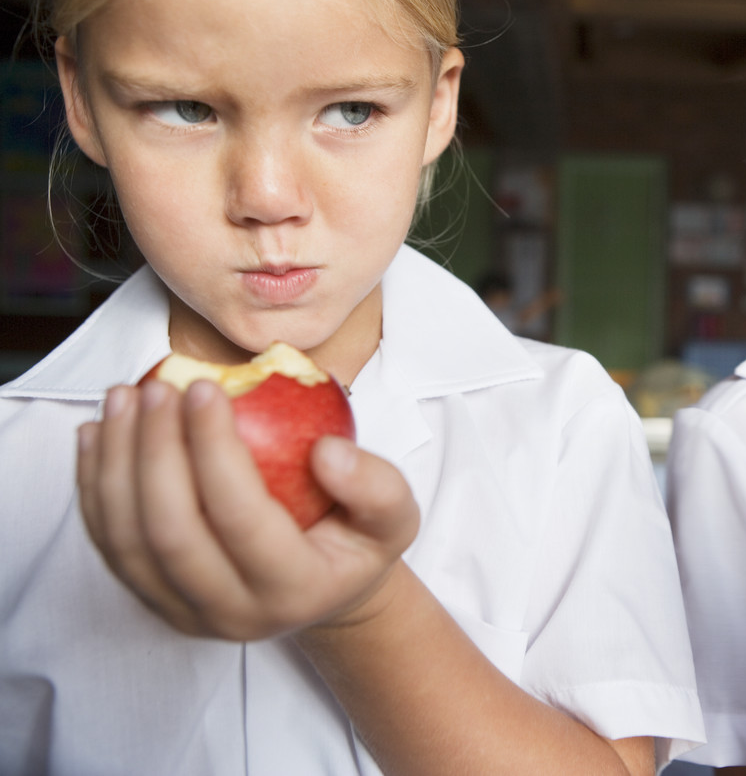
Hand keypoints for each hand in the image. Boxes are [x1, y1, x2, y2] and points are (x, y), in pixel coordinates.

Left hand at [76, 378, 419, 639]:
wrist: (323, 590)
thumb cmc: (356, 541)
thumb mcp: (395, 516)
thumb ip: (377, 485)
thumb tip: (327, 453)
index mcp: (295, 592)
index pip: (242, 520)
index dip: (214, 451)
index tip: (205, 387)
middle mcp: (232, 615)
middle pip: (172, 534)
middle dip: (155, 451)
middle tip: (158, 387)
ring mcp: (183, 613)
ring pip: (128, 541)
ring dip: (116, 462)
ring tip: (123, 397)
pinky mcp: (150, 600)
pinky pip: (108, 543)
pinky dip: (94, 483)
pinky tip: (99, 431)